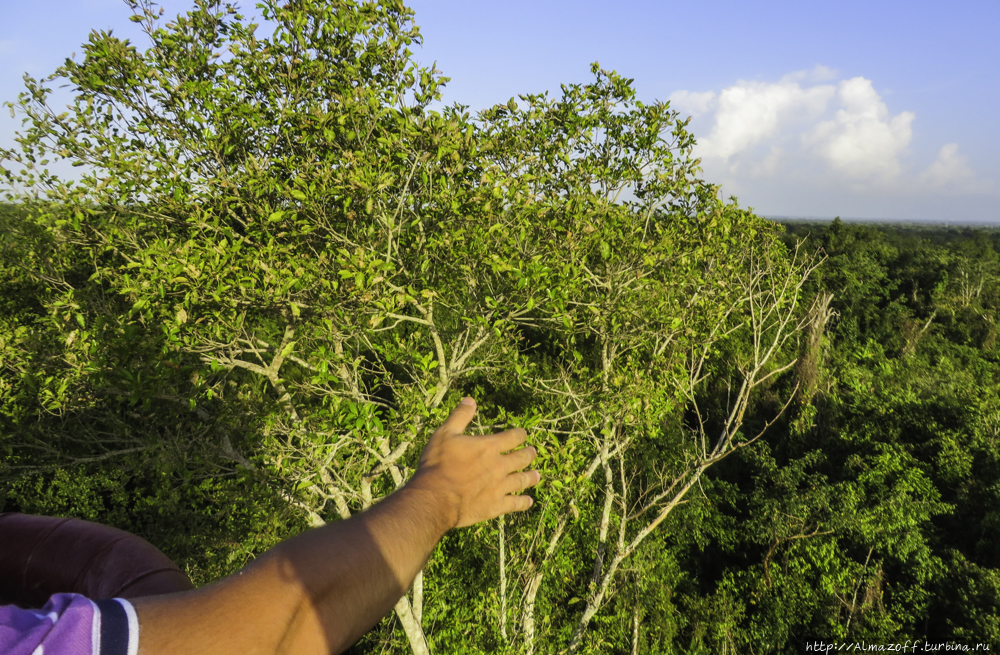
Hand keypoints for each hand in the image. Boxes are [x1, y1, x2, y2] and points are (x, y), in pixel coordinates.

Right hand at [408, 397, 540, 528]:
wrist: (435, 498)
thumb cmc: (437, 464)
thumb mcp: (445, 434)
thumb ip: (460, 417)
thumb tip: (470, 400)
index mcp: (489, 447)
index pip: (513, 437)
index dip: (520, 434)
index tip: (523, 434)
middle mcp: (499, 466)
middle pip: (521, 458)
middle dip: (529, 454)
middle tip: (533, 453)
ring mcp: (500, 487)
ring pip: (522, 480)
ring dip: (531, 477)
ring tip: (537, 475)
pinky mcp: (496, 506)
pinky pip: (515, 504)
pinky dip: (524, 502)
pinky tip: (529, 501)